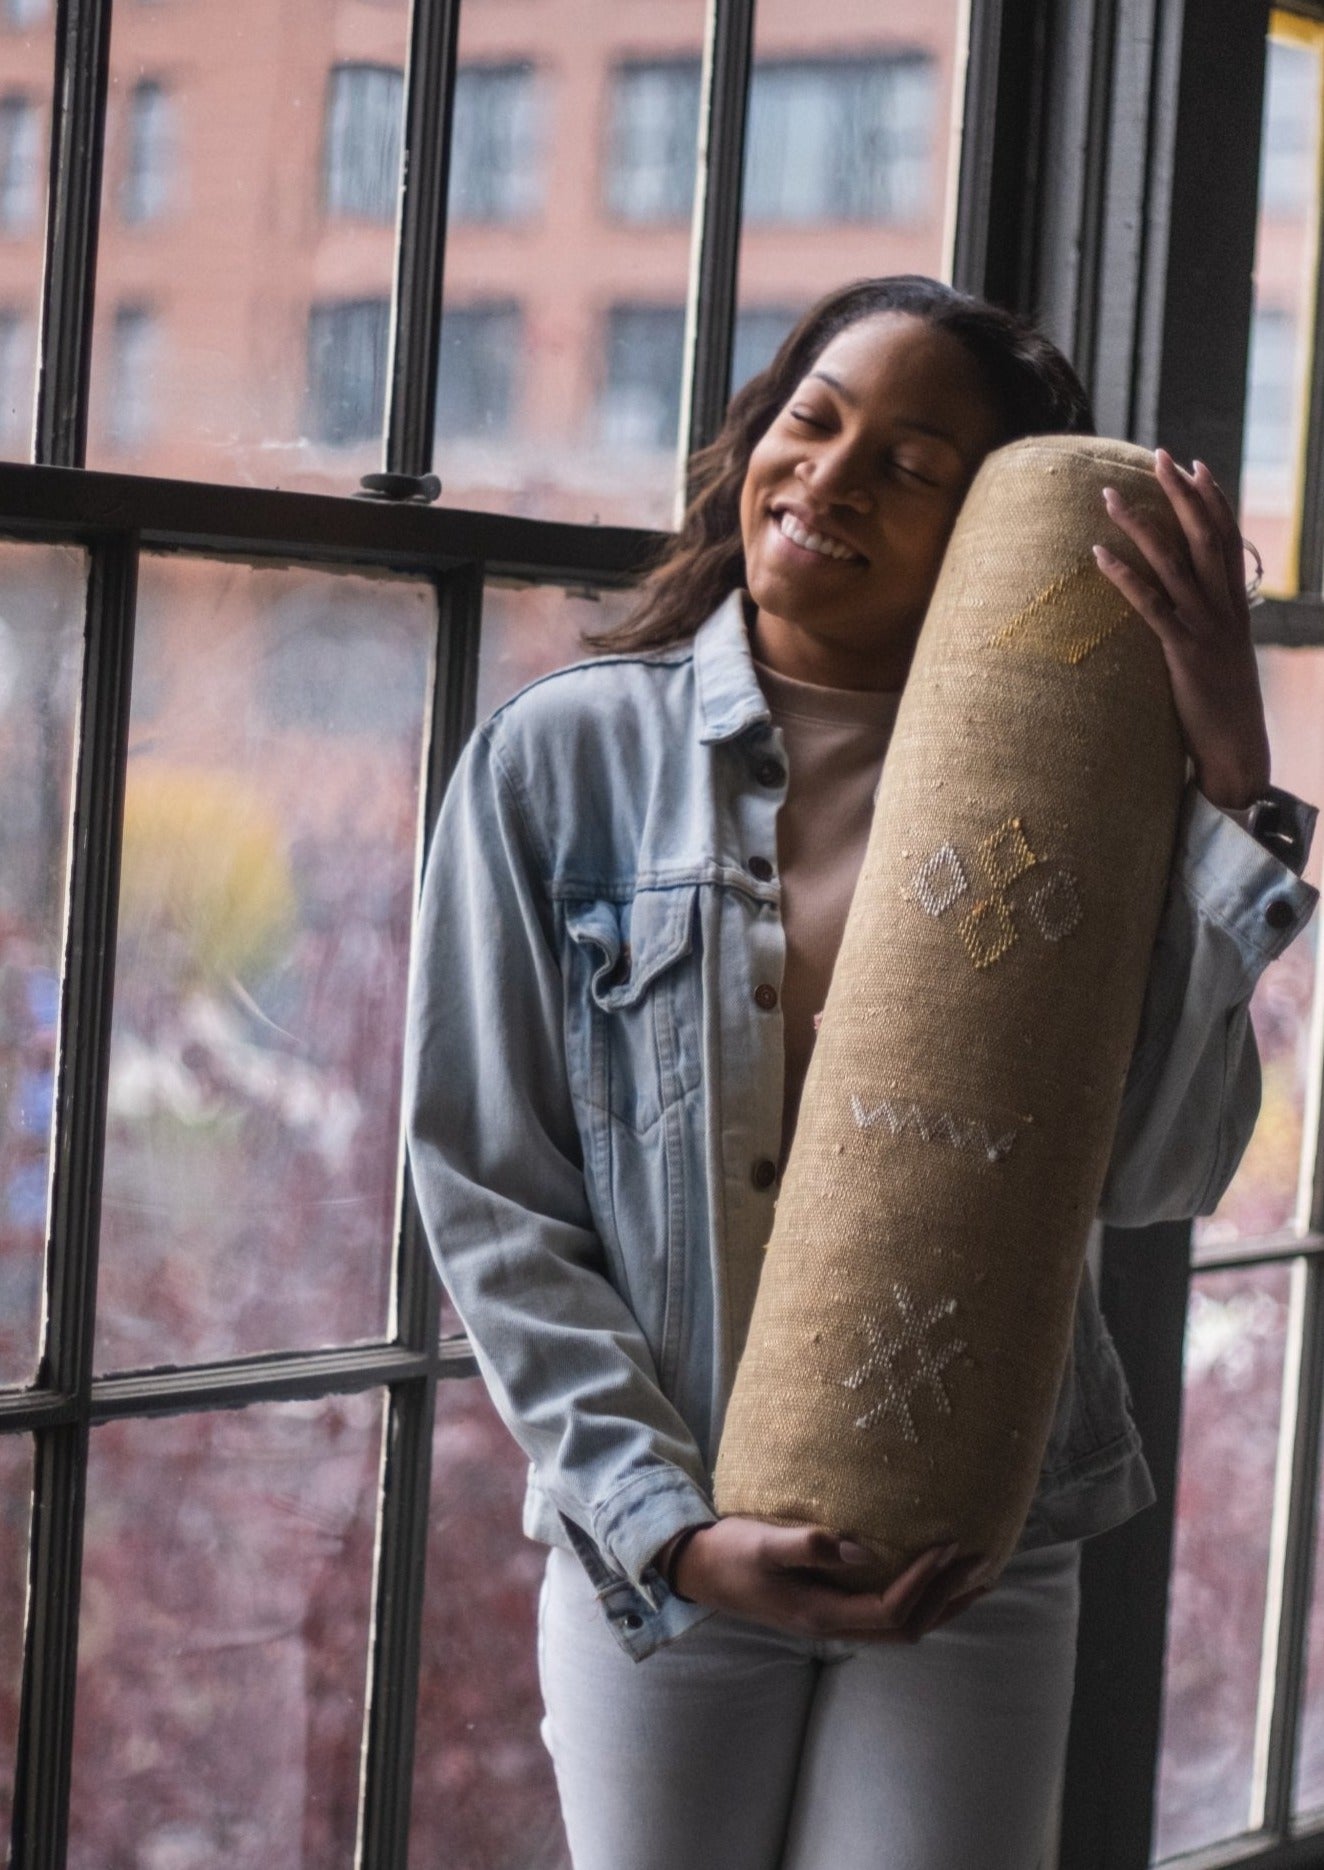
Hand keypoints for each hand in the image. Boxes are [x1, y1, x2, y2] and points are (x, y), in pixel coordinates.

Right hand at [670, 1518, 989, 1641]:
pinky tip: (936, 1580)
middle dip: (948, 1596)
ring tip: (978, 1575)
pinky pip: (889, 1615)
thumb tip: (863, 1549)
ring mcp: (834, 1621)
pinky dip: (924, 1601)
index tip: (949, 1543)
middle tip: (981, 1557)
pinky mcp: (832, 1608)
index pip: (890, 1608)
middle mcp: (834, 1627)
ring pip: (904, 1626)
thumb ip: (810, 1546)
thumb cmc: (731, 1552)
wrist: (701, 1570)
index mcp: (821, 1614)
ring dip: (943, 1603)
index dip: (925, 1581)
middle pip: (908, 1626)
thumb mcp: (763, 1543)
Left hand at [1091, 448, 1269, 808]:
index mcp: (1236, 608)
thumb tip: (1188, 608)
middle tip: (1159, 455)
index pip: (1228, 540)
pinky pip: (1150, 607)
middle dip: (1180, 494)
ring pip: (1172, 563)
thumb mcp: (1222, 659)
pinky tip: (1100, 554)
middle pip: (1203, 537)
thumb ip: (1208, 628)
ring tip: (1111, 495)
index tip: (1197, 466)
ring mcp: (1205, 629)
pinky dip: (1124, 577)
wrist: (1239, 754)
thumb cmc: (1223, 712)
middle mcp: (1224, 610)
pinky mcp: (1183, 654)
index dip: (1213, 500)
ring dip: (1141, 524)